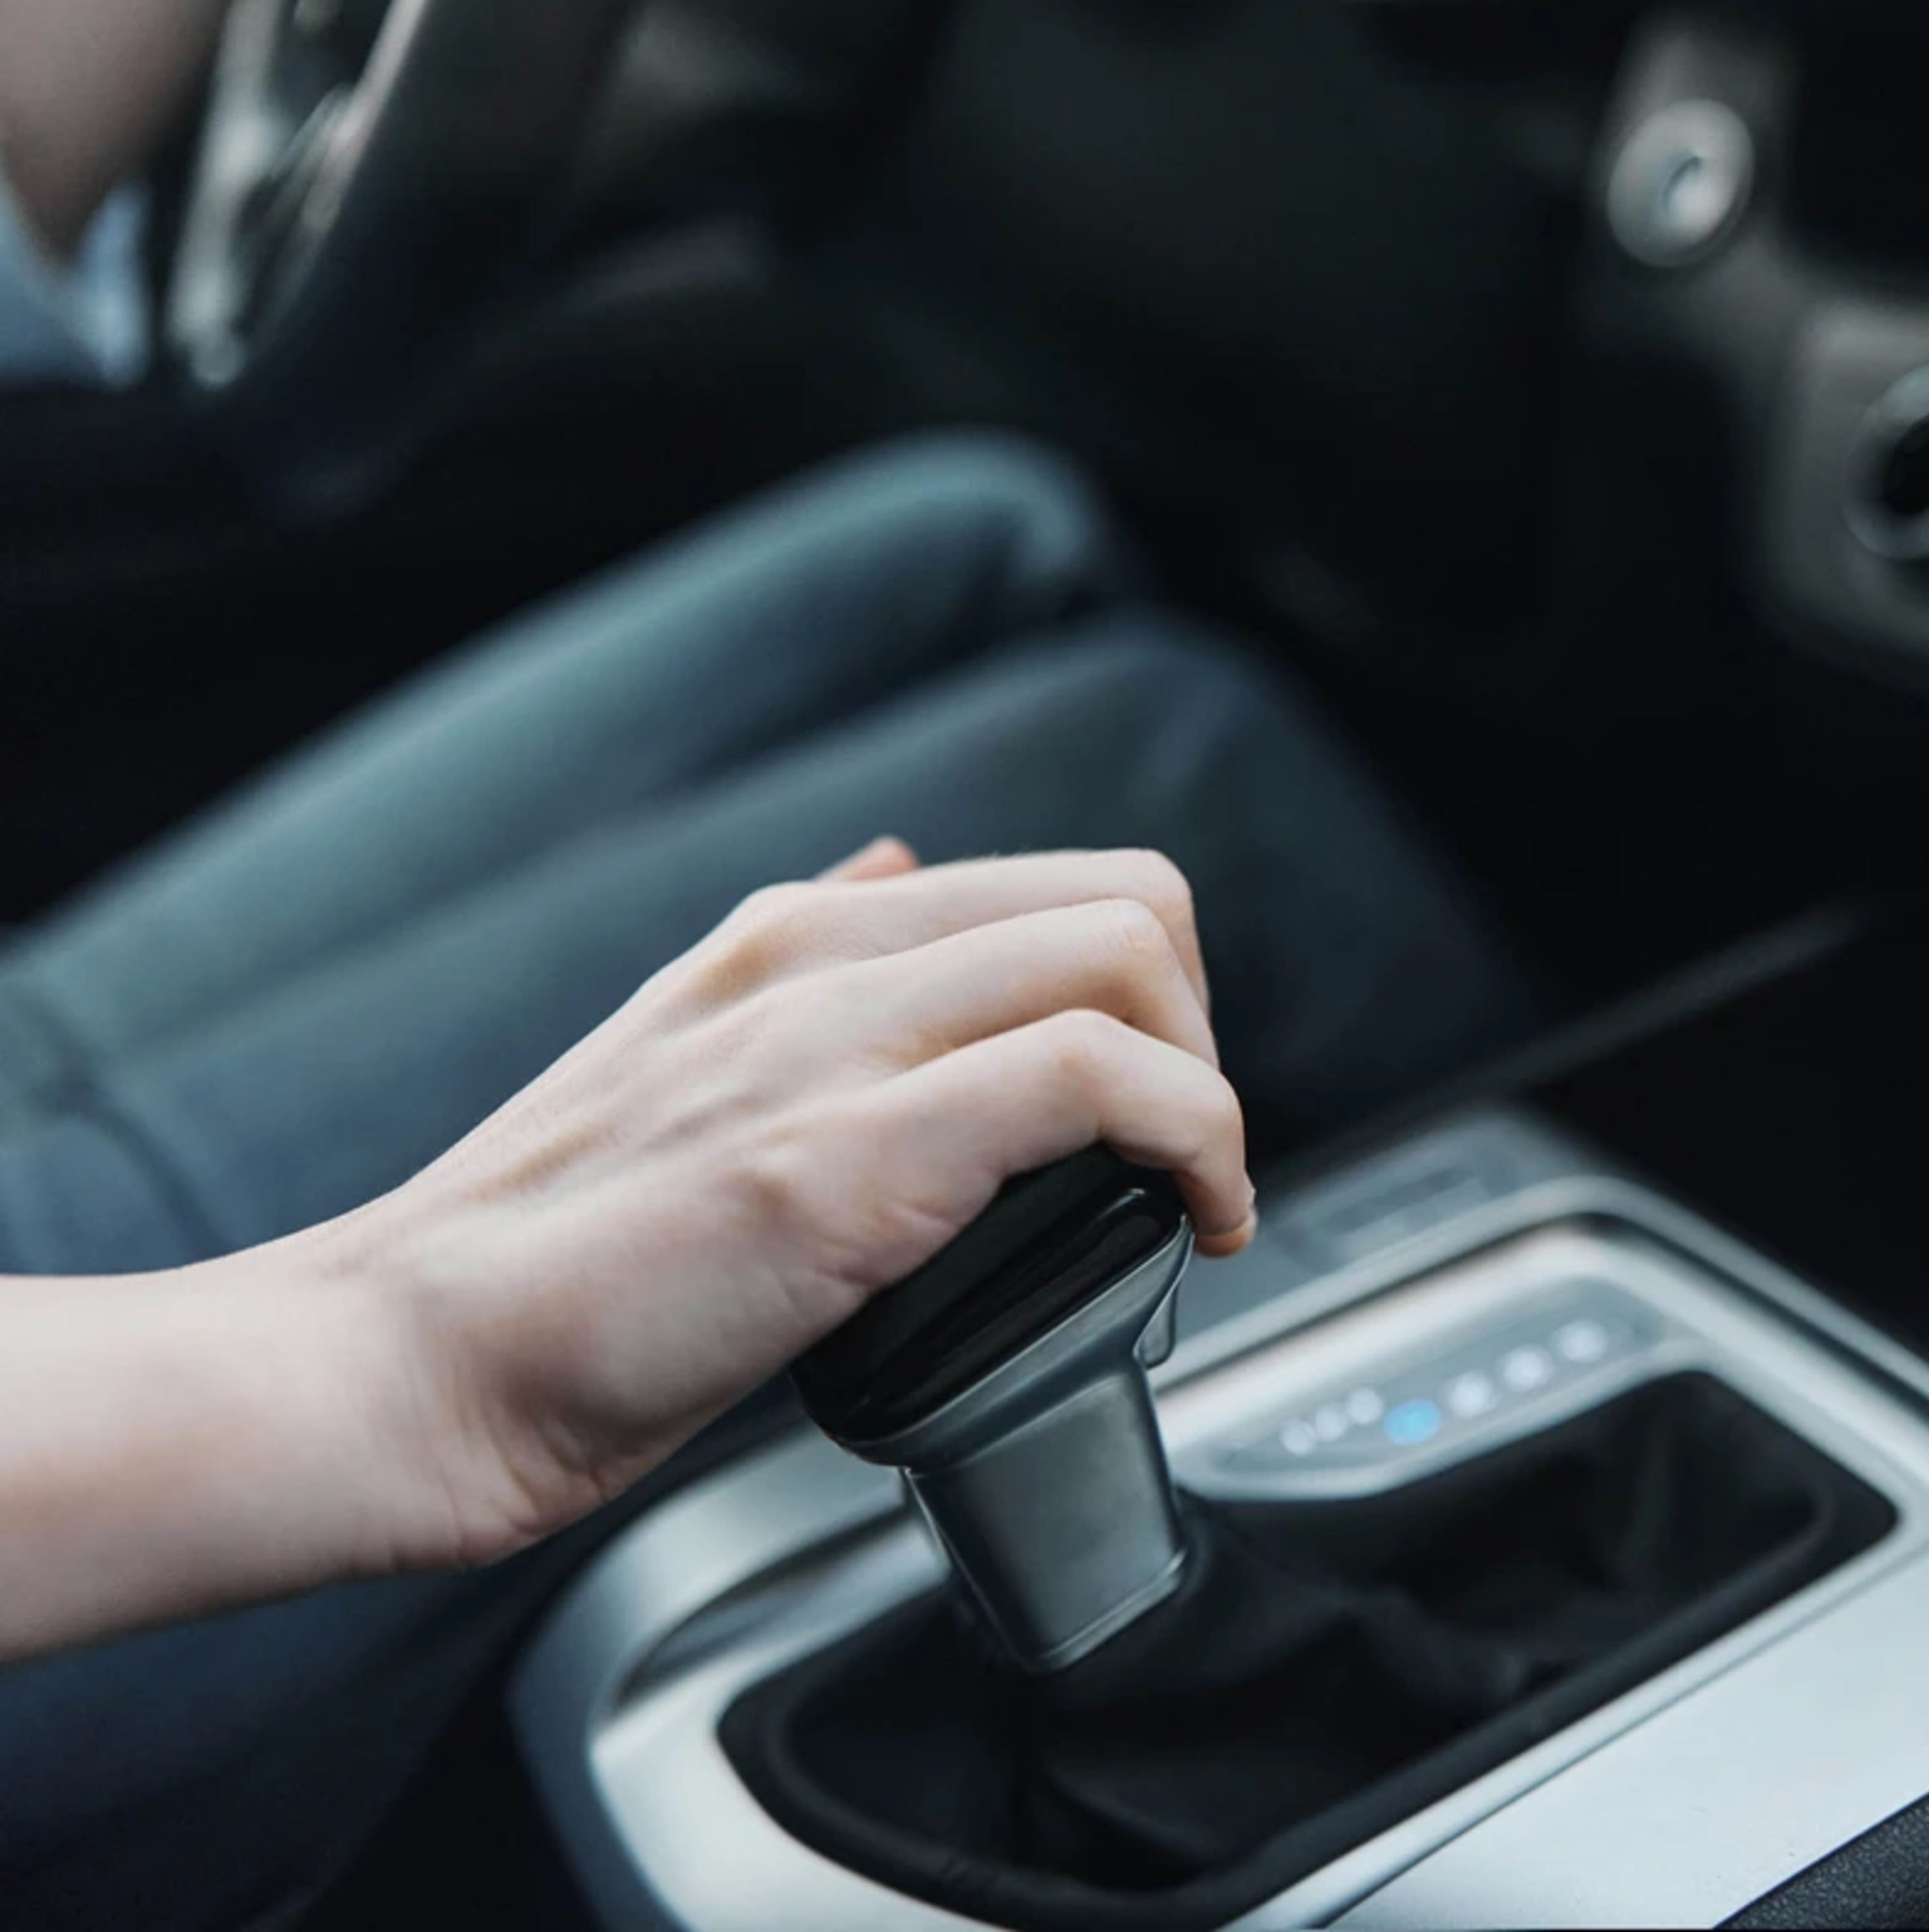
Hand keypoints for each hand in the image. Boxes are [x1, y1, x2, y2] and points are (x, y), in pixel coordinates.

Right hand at [344, 843, 1256, 1569]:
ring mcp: (830, 1044)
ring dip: (1209, 1086)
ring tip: (1191, 1193)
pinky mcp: (840, 1157)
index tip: (1152, 1110)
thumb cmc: (547, 1254)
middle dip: (1199, 1026)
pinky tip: (1190, 1223)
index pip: (1057, 888)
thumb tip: (891, 880)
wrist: (406, 1361)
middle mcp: (821, 957)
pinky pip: (1095, 1079)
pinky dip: (1196, 1142)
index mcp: (794, 937)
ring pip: (1125, 957)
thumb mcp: (680, 1060)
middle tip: (1181, 1152)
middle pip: (1124, 899)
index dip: (1151, 995)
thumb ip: (801, 976)